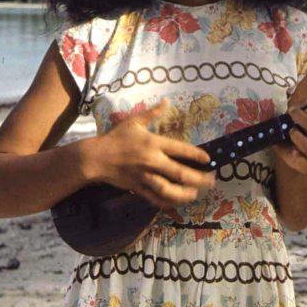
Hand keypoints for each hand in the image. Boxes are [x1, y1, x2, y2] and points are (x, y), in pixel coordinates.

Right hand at [91, 98, 215, 209]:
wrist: (94, 158)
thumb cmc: (115, 138)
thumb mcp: (133, 121)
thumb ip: (152, 113)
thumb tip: (167, 101)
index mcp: (153, 143)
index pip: (180, 150)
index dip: (196, 155)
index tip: (209, 159)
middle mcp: (151, 162)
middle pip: (179, 173)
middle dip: (198, 178)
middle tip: (212, 181)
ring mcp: (145, 177)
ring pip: (168, 190)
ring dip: (185, 194)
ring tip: (197, 194)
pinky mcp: (138, 188)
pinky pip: (155, 199)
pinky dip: (167, 204)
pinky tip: (178, 204)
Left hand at [273, 85, 306, 174]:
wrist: (283, 146)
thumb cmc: (295, 127)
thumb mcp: (302, 112)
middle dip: (303, 119)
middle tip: (292, 112)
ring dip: (298, 136)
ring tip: (290, 131)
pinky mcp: (300, 164)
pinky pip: (304, 165)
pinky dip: (298, 159)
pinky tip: (293, 152)